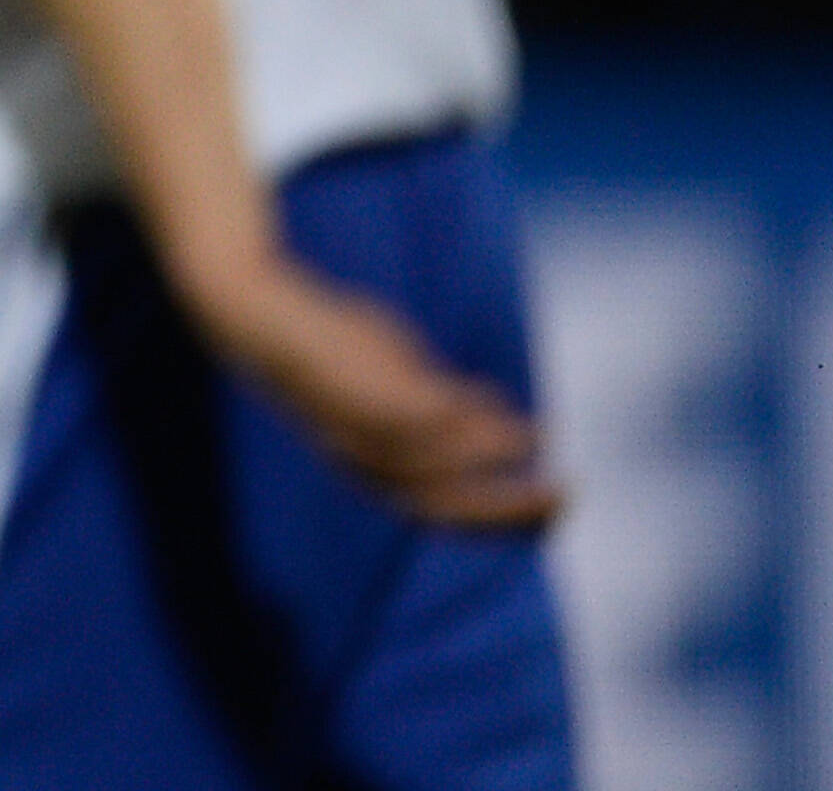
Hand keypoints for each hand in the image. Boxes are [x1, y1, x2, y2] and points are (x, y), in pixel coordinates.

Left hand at [183, 248, 563, 533]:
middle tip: (567, 492)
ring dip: (493, 456)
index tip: (555, 512)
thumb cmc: (333, 344)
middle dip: (508, 508)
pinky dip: (462, 420)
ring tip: (538, 437)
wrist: (265, 311)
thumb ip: (441, 401)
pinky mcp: (354, 392)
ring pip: (435, 466)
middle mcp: (362, 462)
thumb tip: (497, 415)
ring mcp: (356, 429)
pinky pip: (417, 419)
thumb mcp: (395, 379)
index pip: (446, 515)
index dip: (502, 521)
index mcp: (371, 467)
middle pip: (445, 507)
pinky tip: (496, 405)